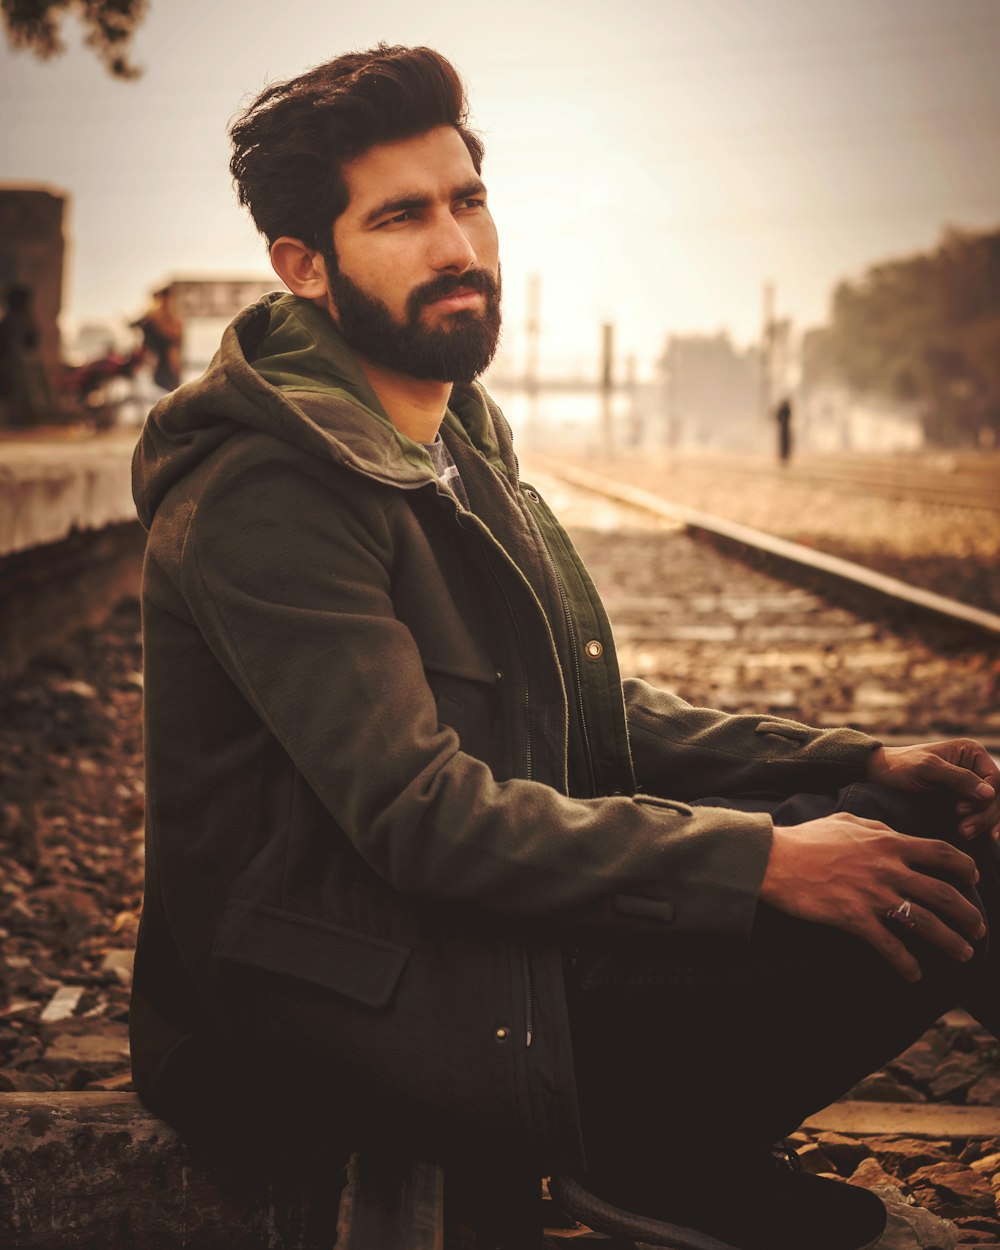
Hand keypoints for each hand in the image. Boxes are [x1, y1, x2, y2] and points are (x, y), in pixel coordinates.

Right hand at [759, 813, 984, 981]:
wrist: (775, 859)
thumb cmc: (807, 838)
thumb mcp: (847, 820)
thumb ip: (877, 827)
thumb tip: (893, 832)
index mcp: (888, 842)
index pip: (941, 852)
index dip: (965, 867)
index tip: (974, 879)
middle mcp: (888, 869)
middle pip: (943, 893)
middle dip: (969, 914)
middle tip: (979, 928)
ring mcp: (873, 895)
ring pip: (926, 922)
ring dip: (950, 942)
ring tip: (964, 954)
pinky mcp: (854, 919)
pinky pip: (890, 946)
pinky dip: (906, 964)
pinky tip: (914, 975)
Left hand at [867, 739, 998, 841]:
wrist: (882, 776)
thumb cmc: (902, 766)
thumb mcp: (928, 768)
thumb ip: (958, 778)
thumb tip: (990, 794)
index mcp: (972, 753)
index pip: (995, 779)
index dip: (985, 798)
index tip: (959, 810)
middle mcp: (976, 768)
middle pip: (996, 796)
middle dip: (984, 815)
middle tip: (964, 831)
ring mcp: (971, 786)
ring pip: (990, 808)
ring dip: (983, 824)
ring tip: (964, 834)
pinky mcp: (964, 801)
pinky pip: (981, 815)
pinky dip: (981, 826)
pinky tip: (981, 839)